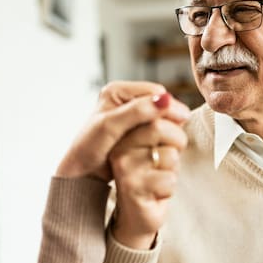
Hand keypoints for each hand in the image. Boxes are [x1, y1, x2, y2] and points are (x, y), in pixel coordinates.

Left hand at [55, 81, 189, 181]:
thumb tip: (165, 100)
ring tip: (174, 140)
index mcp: (116, 90)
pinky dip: (160, 135)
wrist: (80, 171)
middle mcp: (123, 98)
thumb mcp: (111, 127)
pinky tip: (163, 144)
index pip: (155, 91)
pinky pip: (154, 128)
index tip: (182, 121)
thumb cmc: (89, 148)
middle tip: (180, 133)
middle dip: (168, 117)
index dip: (169, 106)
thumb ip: (137, 112)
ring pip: (158, 117)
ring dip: (166, 127)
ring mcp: (128, 114)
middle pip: (158, 103)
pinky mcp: (132, 128)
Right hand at [108, 112, 188, 248]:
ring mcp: (125, 167)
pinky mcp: (133, 187)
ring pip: (169, 155)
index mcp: (124, 132)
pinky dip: (169, 188)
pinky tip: (156, 193)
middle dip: (177, 142)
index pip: (154, 111)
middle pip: (159, 127)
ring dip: (173, 169)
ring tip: (159, 177)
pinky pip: (169, 179)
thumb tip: (171, 103)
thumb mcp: (157, 145)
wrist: (137, 215)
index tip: (176, 133)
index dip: (174, 120)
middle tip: (172, 157)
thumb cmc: (153, 176)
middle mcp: (120, 147)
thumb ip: (163, 123)